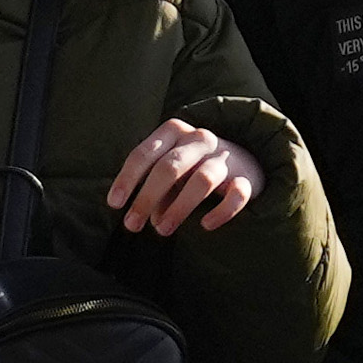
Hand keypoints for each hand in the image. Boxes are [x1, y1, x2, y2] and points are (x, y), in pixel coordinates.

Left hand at [106, 117, 263, 232]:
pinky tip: (206, 225)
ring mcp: (225, 156)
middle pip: (170, 167)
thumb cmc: (193, 165)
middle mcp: (199, 139)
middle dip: (147, 197)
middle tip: (132, 225)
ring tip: (162, 230)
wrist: (245, 157)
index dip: (128, 179)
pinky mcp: (247, 177)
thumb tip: (147, 218)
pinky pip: (237, 194)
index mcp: (174, 131)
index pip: (145, 153)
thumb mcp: (170, 171)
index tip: (115, 204)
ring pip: (202, 180)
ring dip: (179, 208)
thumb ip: (157, 191)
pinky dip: (222, 211)